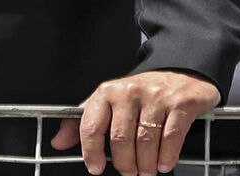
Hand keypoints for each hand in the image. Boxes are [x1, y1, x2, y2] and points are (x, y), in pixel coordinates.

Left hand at [50, 70, 218, 175]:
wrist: (180, 72)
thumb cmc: (141, 93)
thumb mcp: (108, 102)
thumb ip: (82, 122)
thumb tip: (58, 142)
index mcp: (108, 92)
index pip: (91, 125)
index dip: (91, 152)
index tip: (96, 168)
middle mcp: (130, 92)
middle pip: (120, 139)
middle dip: (124, 164)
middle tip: (128, 172)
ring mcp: (156, 97)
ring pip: (145, 142)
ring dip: (145, 165)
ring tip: (146, 170)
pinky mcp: (180, 104)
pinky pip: (171, 138)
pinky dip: (166, 157)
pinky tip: (163, 163)